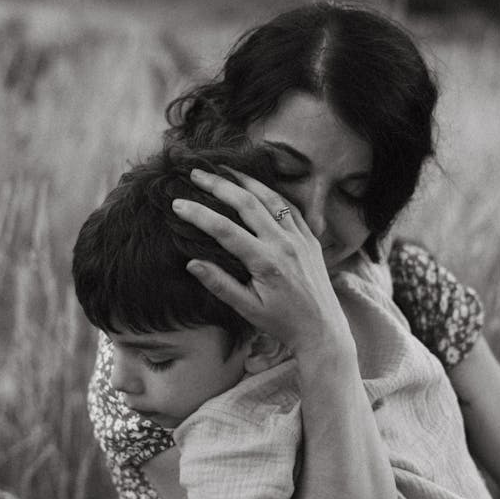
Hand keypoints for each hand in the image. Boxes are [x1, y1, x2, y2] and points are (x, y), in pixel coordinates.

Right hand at [171, 167, 348, 354]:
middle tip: (196, 173)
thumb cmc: (281, 322)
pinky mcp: (310, 238)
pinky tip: (257, 186)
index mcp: (265, 262)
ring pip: (271, 198)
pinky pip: (289, 207)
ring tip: (224, 169)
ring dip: (245, 181)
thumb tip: (191, 263)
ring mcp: (300, 238)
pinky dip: (271, 193)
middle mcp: (284, 244)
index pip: (224, 230)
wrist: (322, 329)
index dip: (199, 214)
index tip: (177, 203)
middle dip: (218, 185)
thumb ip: (219, 284)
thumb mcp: (247, 309)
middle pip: (247, 203)